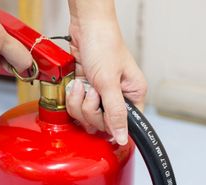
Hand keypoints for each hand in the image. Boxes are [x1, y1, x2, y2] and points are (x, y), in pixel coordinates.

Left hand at [65, 17, 146, 144]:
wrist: (85, 26)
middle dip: (90, 108)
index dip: (111, 124)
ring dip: (79, 101)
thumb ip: (116, 112)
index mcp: (133, 94)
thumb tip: (122, 137)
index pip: (125, 123)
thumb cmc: (104, 45)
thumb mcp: (109, 82)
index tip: (100, 115)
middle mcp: (118, 96)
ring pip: (86, 116)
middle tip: (92, 91)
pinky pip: (76, 106)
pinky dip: (72, 96)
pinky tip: (75, 82)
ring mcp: (100, 94)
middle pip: (102, 123)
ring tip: (82, 83)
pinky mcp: (86, 89)